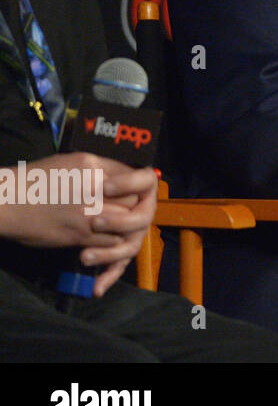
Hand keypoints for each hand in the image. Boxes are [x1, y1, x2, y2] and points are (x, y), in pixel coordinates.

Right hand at [0, 154, 157, 296]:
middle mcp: (95, 188)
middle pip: (134, 199)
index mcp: (92, 166)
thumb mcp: (69, 163)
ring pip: (126, 222)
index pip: (132, 175)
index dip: (136, 186)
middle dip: (134, 206)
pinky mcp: (80, 234)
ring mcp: (88, 212)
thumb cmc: (35, 181)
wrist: (7, 203)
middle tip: (128, 211)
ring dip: (125, 226)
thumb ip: (97, 169)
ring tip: (119, 226)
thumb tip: (119, 178)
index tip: (134, 192)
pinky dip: (112, 242)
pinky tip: (104, 239)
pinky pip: (110, 241)